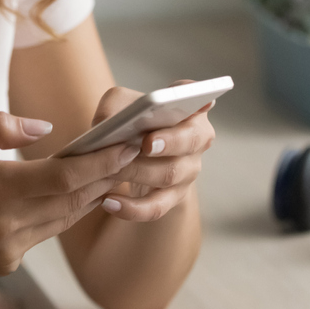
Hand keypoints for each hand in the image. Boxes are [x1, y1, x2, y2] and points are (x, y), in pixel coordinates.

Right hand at [0, 112, 140, 284]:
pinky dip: (64, 212)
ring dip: (93, 195)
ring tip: (116, 169)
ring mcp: (9, 248)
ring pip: (65, 219)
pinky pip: (46, 233)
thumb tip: (44, 127)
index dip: (103, 160)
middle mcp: (8, 224)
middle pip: (76, 199)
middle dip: (109, 175)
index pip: (66, 176)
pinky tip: (76, 194)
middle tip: (136, 150)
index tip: (128, 142)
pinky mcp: (6, 262)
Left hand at [92, 80, 216, 222]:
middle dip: (169, 142)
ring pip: (169, 174)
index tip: (202, 102)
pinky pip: (156, 207)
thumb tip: (107, 123)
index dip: (202, 101)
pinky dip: (132, 208)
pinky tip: (109, 202)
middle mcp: (196, 138)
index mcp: (188, 108)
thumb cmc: (131, 123)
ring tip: (110, 171)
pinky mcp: (174, 197)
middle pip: (190, 141)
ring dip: (137, 172)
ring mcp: (188, 169)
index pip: (201, 100)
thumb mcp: (119, 106)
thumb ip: (114, 106)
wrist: (133, 157)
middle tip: (146, 144)